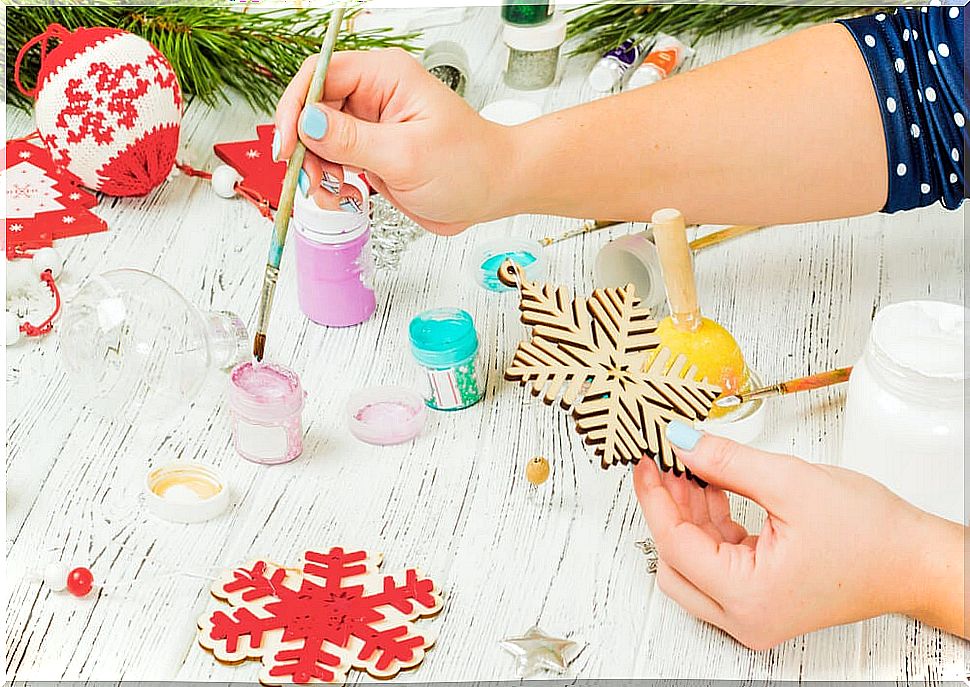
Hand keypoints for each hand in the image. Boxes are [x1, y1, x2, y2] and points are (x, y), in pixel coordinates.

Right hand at [274, 48, 514, 234]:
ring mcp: (371, 125)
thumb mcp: (406, 155)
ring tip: (337, 194)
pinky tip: (348, 196)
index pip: (319, 75)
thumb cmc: (470, 165)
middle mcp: (374, 95)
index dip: (294, 108)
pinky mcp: (372, 152)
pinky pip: (333, 163)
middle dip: (305, 148)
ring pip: (317, 140)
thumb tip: (306, 122)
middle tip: (313, 181)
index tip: (286, 145)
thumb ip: (352, 140)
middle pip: (311, 109)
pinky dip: (331, 183)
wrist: (496, 191)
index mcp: (385, 77)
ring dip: (317, 171)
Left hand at [633, 421, 964, 648]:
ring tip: (693, 469)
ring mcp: (752, 613)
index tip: (646, 462)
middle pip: (675, 561)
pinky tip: (714, 490)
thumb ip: (726, 461)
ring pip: (694, 563)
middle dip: (669, 509)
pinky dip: (712, 527)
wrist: (917, 561)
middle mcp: (744, 617)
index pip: (675, 544)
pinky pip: (718, 565)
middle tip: (667, 464)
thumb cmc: (871, 534)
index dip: (655, 498)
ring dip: (689, 516)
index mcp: (747, 596)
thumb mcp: (790, 482)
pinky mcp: (761, 601)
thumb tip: (681, 443)